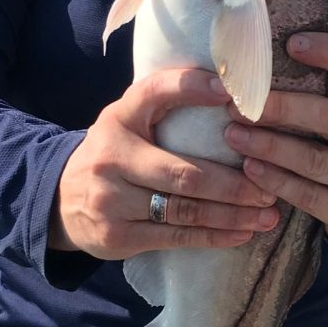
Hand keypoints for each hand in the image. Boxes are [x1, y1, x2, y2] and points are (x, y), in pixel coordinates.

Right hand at [49, 68, 279, 259]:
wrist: (58, 199)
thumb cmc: (115, 153)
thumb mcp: (128, 121)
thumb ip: (166, 108)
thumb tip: (234, 97)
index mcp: (119, 117)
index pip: (155, 92)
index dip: (193, 89)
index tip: (233, 94)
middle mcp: (112, 156)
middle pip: (183, 173)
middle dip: (234, 183)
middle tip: (269, 187)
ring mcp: (111, 199)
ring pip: (184, 210)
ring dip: (232, 215)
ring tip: (267, 215)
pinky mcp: (117, 236)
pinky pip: (176, 237)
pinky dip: (214, 237)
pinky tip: (242, 234)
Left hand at [223, 33, 327, 240]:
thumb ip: (326, 90)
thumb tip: (264, 59)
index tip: (292, 44)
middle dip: (281, 108)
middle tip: (239, 104)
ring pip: (314, 160)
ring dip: (269, 146)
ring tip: (234, 135)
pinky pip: (309, 196)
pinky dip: (276, 181)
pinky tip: (250, 169)